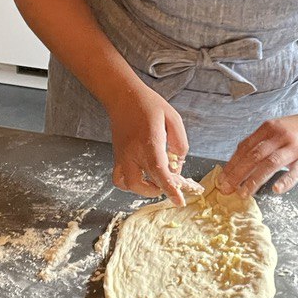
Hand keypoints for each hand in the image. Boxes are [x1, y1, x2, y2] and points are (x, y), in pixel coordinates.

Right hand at [107, 83, 190, 205]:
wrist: (123, 97)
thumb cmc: (149, 105)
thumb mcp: (173, 118)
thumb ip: (180, 142)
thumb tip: (179, 163)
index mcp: (149, 142)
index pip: (159, 172)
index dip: (170, 189)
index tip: (179, 201)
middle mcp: (133, 152)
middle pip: (141, 184)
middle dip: (158, 190)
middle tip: (168, 183)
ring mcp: (122, 156)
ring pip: (128, 185)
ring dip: (143, 189)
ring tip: (155, 181)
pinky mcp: (116, 157)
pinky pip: (119, 179)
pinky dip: (129, 184)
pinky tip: (141, 177)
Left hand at [220, 112, 297, 196]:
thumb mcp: (276, 128)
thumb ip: (259, 142)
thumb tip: (237, 159)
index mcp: (269, 128)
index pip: (245, 147)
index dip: (232, 164)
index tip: (222, 179)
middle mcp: (280, 136)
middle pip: (254, 156)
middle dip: (237, 174)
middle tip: (227, 189)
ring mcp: (294, 147)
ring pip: (270, 164)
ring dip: (255, 180)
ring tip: (244, 193)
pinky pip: (295, 171)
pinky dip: (285, 180)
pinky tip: (276, 190)